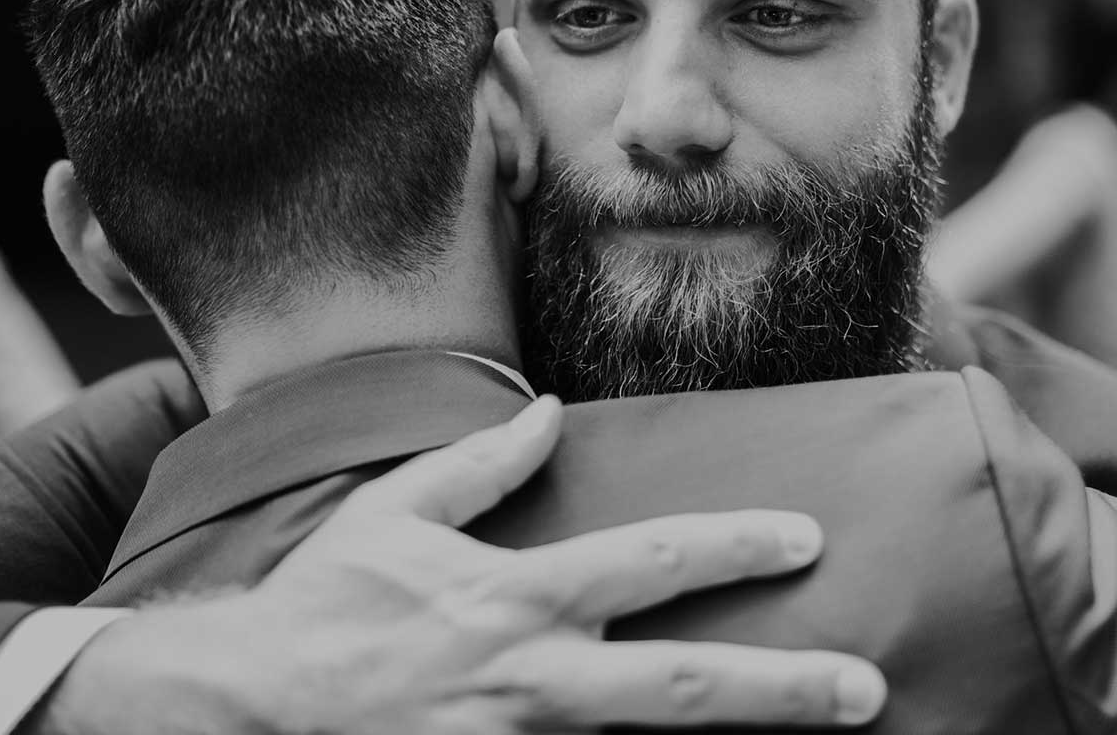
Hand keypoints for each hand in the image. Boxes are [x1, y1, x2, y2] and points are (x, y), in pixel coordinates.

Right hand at [37, 396, 885, 733]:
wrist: (249, 710)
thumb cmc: (326, 606)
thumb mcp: (395, 512)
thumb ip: (482, 463)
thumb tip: (552, 411)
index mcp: (517, 599)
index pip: (648, 561)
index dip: (734, 546)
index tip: (805, 538)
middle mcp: (534, 682)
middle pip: (683, 687)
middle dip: (784, 689)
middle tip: (868, 687)